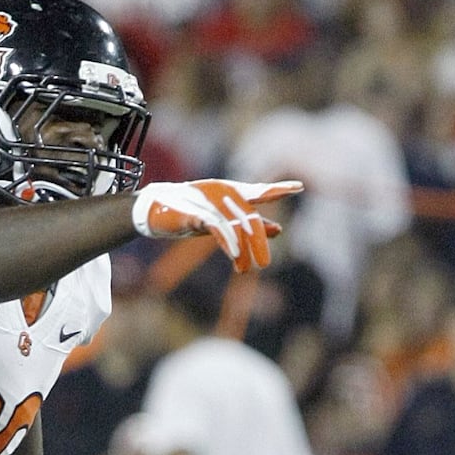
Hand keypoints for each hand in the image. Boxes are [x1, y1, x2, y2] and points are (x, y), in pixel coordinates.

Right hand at [131, 179, 302, 271]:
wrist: (156, 208)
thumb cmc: (191, 213)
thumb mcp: (224, 221)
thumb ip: (251, 224)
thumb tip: (280, 229)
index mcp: (233, 195)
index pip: (261, 192)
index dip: (279, 189)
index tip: (298, 187)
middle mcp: (225, 196)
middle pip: (249, 218)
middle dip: (258, 241)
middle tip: (263, 264)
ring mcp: (211, 204)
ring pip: (235, 225)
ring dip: (244, 247)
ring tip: (249, 268)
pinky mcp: (196, 214)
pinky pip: (216, 226)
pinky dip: (226, 239)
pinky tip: (233, 253)